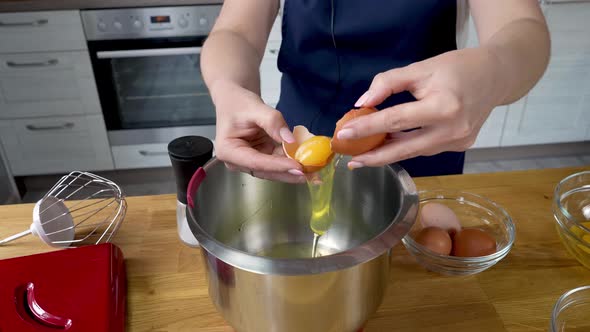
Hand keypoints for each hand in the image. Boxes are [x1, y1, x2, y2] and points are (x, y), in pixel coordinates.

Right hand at [212, 81, 304, 182]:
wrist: (234, 100)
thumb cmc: (238, 103)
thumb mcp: (255, 108)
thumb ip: (272, 122)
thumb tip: (290, 140)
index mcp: (229, 151)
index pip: (257, 162)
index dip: (279, 166)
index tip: (298, 167)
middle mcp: (238, 161)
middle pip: (266, 171)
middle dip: (289, 173)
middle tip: (310, 174)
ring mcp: (250, 161)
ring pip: (274, 170)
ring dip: (293, 171)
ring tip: (313, 171)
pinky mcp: (261, 158)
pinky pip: (278, 162)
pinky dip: (292, 162)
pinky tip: (307, 162)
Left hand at [337, 48, 503, 168]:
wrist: (496, 75)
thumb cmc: (457, 68)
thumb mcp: (420, 68)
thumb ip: (388, 83)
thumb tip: (362, 103)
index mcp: (443, 106)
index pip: (395, 121)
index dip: (367, 128)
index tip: (344, 134)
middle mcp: (453, 130)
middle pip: (404, 149)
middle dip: (374, 156)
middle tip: (350, 160)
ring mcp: (458, 142)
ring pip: (415, 151)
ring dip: (389, 152)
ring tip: (365, 152)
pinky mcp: (460, 146)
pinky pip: (426, 148)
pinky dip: (407, 146)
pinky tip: (389, 144)